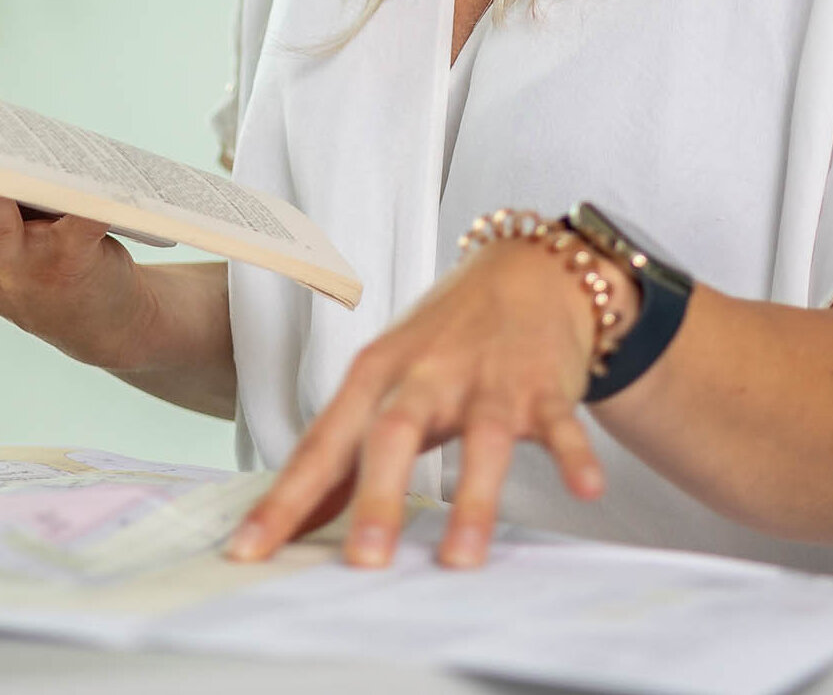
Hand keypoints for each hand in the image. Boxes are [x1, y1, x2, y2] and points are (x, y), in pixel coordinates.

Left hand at [224, 230, 636, 570]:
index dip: (284, 500)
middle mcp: (426, 375)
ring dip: (474, 497)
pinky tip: (585, 488)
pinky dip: (574, 454)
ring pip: (481, 437)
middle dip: (378, 498)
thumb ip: (345, 450)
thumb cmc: (443, 338)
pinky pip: (561, 423)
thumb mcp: (385, 382)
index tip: (248, 552)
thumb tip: (295, 518)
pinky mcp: (544, 385)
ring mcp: (488, 378)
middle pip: (394, 434)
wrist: (527, 270)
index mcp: (376, 376)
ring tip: (463, 559)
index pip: (322, 444)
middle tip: (364, 562)